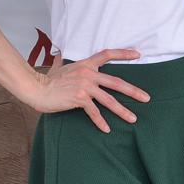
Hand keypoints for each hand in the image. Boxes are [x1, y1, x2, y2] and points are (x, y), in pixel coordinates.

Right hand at [24, 47, 150, 131]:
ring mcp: (85, 86)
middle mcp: (88, 74)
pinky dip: (100, 122)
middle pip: (116, 82)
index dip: (123, 53)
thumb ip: (64, 60)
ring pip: (109, 99)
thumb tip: (61, 53)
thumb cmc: (47, 80)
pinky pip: (94, 112)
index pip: (107, 54)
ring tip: (133, 118)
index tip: (138, 54)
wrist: (36, 88)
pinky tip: (107, 129)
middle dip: (133, 91)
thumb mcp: (59, 66)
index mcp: (86, 64)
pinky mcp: (79, 98)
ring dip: (122, 110)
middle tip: (146, 98)